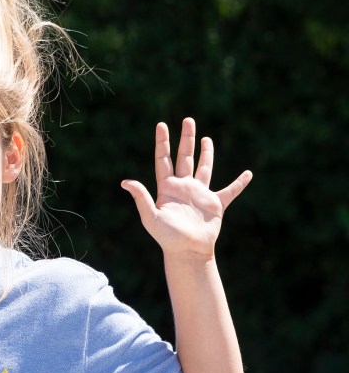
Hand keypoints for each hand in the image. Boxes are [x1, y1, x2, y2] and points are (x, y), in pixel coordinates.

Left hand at [122, 118, 251, 258]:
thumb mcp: (150, 217)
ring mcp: (200, 194)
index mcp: (167, 187)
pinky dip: (239, 183)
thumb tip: (125, 182)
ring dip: (206, 153)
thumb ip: (141, 198)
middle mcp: (183, 186)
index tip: (161, 125)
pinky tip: (248, 174)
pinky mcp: (215, 204)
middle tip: (188, 120)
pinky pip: (230, 191)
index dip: (162, 142)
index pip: (163, 159)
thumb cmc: (167, 237)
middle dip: (186, 139)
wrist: (188, 252)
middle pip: (185, 157)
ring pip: (204, 168)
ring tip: (206, 138)